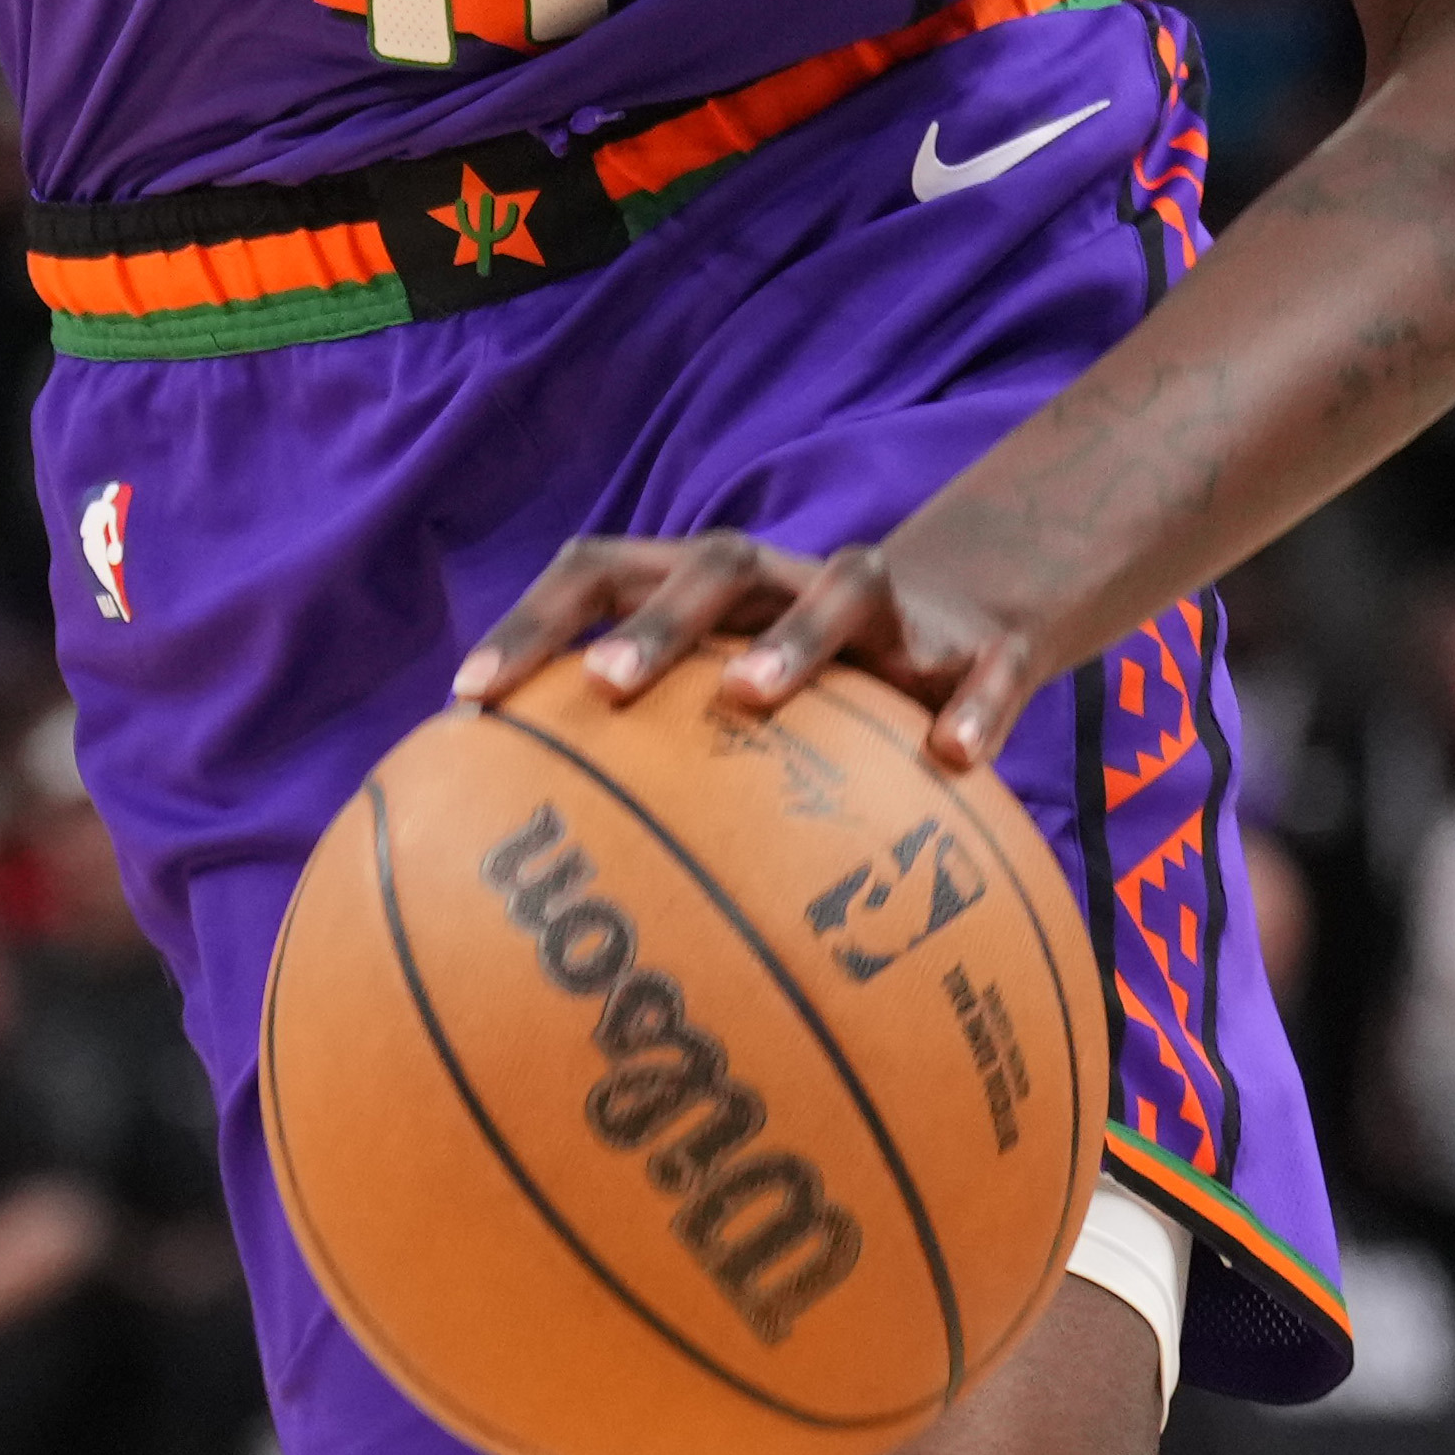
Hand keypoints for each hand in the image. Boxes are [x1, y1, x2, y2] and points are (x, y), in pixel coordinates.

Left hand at [454, 524, 1049, 773]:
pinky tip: (953, 759)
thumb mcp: (734, 709)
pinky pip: (986, 673)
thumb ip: (652, 766)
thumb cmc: (814, 689)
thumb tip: (536, 891)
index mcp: (711, 590)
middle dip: (656, 620)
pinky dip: (972, 707)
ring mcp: (893, 610)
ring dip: (795, 638)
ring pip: (845, 588)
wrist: (973, 625)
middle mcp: (790, 580)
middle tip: (604, 686)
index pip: (600, 571)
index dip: (532, 623)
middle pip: (715, 564)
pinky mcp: (985, 650)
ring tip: (748, 694)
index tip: (468, 697)